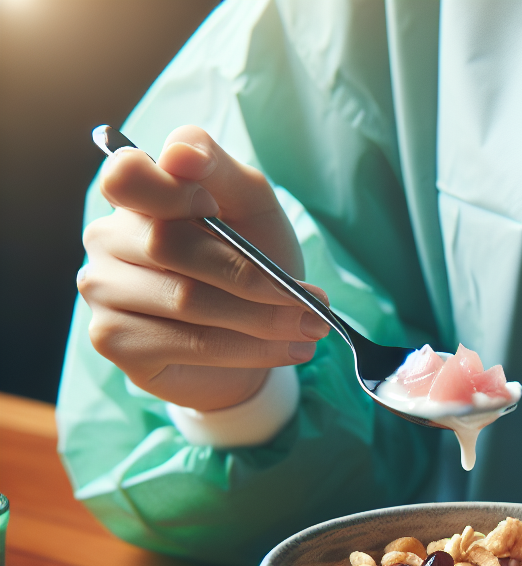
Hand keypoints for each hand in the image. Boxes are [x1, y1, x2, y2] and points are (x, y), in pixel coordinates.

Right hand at [77, 125, 329, 410]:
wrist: (257, 331)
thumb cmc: (251, 257)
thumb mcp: (249, 204)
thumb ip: (220, 169)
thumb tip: (180, 154)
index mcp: (135, 196)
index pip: (125, 177)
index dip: (171, 191)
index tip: (214, 208)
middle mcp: (108, 240)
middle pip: (170, 246)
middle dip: (252, 276)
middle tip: (313, 300)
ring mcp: (103, 292)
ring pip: (185, 301)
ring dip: (263, 320)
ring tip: (311, 328)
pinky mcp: (117, 341)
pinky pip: (188, 344)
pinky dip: (249, 350)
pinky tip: (286, 350)